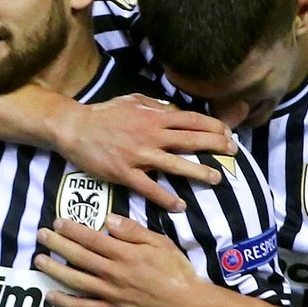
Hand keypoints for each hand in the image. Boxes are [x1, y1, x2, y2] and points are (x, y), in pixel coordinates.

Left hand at [38, 214, 205, 306]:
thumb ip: (133, 231)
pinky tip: (51, 295)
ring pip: (76, 280)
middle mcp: (114, 273)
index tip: (57, 222)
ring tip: (39, 260)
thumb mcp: (160, 243)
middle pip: (79, 256)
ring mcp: (111, 294)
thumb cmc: (177, 272)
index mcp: (125, 254)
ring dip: (54, 269)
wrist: (187, 306)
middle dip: (57, 244)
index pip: (92, 239)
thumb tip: (109, 220)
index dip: (72, 230)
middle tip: (41, 235)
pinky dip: (66, 302)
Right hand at [52, 94, 235, 211]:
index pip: (192, 120)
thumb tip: (174, 110)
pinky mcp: (125, 173)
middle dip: (216, 146)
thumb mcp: (131, 101)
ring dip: (199, 172)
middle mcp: (151, 135)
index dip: (213, 126)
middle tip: (234, 153)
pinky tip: (180, 205)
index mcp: (154, 116)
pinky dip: (166, 197)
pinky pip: (149, 188)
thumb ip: (155, 106)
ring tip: (217, 179)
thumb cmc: (103, 114)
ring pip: (176, 164)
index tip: (228, 134)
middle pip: (191, 140)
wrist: (74, 128)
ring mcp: (138, 155)